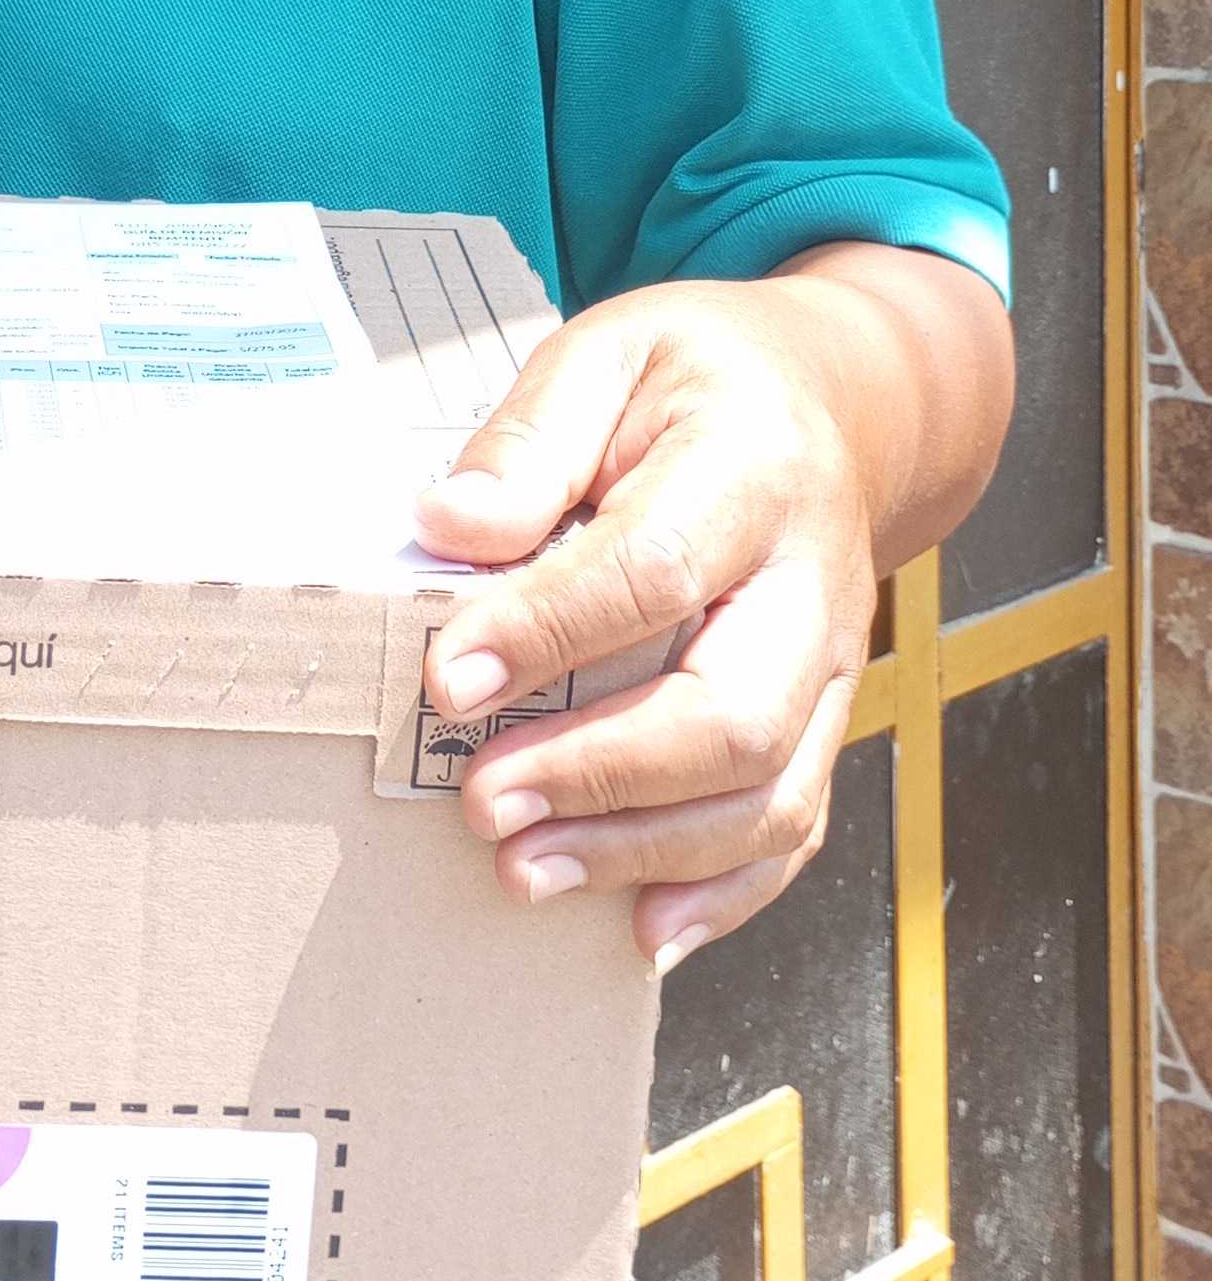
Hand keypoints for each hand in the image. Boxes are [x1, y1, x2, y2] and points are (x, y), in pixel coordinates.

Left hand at [413, 267, 924, 973]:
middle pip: (733, 711)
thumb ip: (530, 440)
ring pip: (769, 792)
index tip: (446, 680)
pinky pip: (795, 824)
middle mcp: (811, 582)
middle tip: (484, 802)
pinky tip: (638, 928)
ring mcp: (829, 663)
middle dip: (602, 775)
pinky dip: (723, 895)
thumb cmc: (700, 381)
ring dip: (644, 851)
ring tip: (525, 872)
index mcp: (753, 469)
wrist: (834, 401)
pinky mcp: (821, 718)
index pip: (652, 570)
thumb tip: (452, 525)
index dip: (546, 634)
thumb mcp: (608, 352)